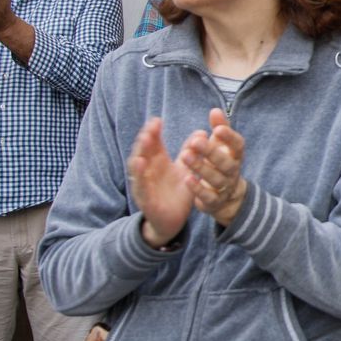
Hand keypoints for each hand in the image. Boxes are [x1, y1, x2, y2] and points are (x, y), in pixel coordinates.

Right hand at [128, 118, 194, 247]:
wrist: (173, 220)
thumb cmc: (178, 191)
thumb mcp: (186, 169)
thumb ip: (191, 152)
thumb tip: (203, 132)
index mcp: (158, 162)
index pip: (152, 144)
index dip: (153, 132)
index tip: (157, 120)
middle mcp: (148, 171)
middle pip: (142, 153)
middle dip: (144, 140)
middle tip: (150, 128)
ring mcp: (144, 185)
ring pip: (137, 169)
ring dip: (139, 155)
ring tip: (144, 142)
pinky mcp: (146, 200)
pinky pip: (142, 188)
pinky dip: (140, 177)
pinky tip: (141, 165)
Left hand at [180, 108, 246, 226]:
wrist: (226, 197)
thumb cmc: (221, 163)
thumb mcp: (222, 146)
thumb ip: (220, 128)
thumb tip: (215, 110)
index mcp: (235, 156)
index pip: (238, 146)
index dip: (230, 137)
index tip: (218, 128)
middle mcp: (232, 172)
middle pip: (226, 163)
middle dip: (212, 152)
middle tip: (196, 141)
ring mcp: (224, 187)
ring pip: (216, 179)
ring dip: (201, 168)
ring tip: (186, 156)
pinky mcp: (214, 202)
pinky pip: (208, 196)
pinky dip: (198, 189)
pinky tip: (187, 178)